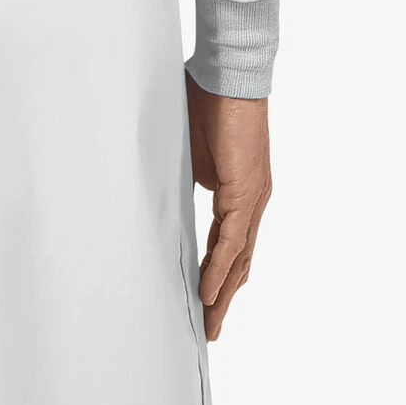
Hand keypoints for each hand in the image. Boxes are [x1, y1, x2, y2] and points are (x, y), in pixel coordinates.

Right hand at [187, 72, 272, 341]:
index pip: (229, 244)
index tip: (203, 300)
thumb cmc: (207, 100)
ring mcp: (252, 198)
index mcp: (239, 192)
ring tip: (209, 323)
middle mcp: (252, 201)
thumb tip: (153, 188)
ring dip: (222, 294)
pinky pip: (232, 241)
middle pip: (239, 261)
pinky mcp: (246, 192)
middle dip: (223, 298)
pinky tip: (210, 293)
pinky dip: (220, 268)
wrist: (229, 75)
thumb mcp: (186, 150)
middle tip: (209, 329)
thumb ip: (178, 175)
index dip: (217, 274)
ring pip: (239, 258)